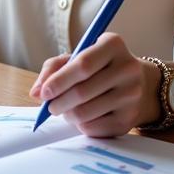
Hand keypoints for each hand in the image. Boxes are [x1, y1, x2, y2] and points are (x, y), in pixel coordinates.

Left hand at [29, 33, 152, 136]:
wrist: (138, 84)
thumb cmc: (100, 67)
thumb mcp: (78, 56)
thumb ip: (53, 68)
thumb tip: (35, 92)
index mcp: (113, 45)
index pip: (83, 65)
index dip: (60, 81)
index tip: (44, 93)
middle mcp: (128, 69)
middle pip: (82, 92)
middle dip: (58, 102)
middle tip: (49, 107)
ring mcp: (132, 96)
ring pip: (86, 113)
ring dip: (67, 115)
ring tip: (64, 110)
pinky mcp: (129, 119)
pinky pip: (94, 128)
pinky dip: (80, 125)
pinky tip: (81, 117)